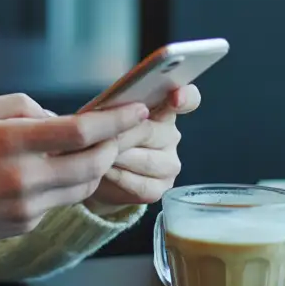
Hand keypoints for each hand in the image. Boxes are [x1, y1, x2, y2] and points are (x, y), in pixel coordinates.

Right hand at [0, 94, 151, 250]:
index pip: (79, 133)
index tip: (136, 111)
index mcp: (8, 142)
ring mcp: (27, 206)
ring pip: (85, 186)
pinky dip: (68, 183)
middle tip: (128, 129)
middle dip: (117, 144)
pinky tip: (57, 170)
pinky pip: (61, 200)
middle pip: (94, 163)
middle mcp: (22, 178)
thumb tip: (55, 115)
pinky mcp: (27, 224)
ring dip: (98, 165)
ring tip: (99, 146)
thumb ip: (16, 106)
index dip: (115, 122)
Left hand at [86, 85, 200, 207]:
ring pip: (145, 160)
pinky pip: (141, 184)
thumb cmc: (102, 137)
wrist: (96, 174)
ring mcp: (169, 164)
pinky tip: (105, 171)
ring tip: (97, 154)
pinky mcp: (161, 189)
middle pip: (149, 131)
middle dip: (119, 134)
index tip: (176, 98)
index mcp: (161, 108)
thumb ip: (114, 108)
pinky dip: (119, 177)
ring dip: (117, 157)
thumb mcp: (104, 116)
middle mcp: (170, 135)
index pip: (188, 99)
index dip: (185, 97)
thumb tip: (111, 109)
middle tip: (97, 136)